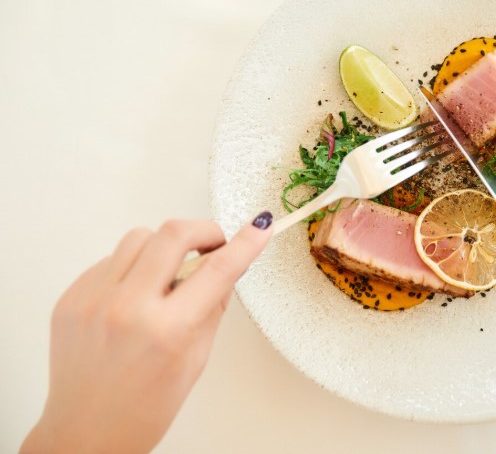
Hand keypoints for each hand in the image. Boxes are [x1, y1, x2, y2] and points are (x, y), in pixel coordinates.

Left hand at [21, 212, 274, 453]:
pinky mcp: (70, 297)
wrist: (85, 433)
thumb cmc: (144, 408)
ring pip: (138, 238)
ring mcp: (92, 300)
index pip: (217, 271)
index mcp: (165, 331)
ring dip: (163, 248)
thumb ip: (211, 307)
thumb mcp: (195, 360)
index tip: (259, 228)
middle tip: (212, 245)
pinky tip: (135, 298)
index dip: (244, 244)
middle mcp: (125, 309)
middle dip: (202, 231)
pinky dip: (132, 269)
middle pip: (172, 234)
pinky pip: (111, 260)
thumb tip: (227, 267)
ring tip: (167, 277)